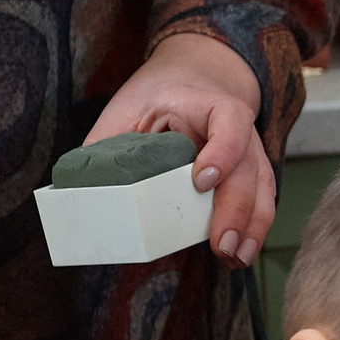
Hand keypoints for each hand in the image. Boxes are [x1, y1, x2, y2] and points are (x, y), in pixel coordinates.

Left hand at [88, 31, 271, 265]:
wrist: (193, 81)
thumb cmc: (157, 97)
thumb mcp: (128, 109)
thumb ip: (109, 144)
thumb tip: (77, 189)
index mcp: (207, 104)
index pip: (229, 123)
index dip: (221, 152)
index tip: (200, 180)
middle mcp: (238, 130)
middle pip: (248, 170)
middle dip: (235, 210)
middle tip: (220, 243)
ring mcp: (250, 153)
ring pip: (262, 190)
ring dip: (252, 228)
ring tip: (235, 257)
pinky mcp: (252, 174)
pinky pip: (262, 202)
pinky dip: (254, 230)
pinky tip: (241, 253)